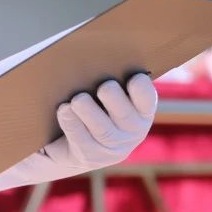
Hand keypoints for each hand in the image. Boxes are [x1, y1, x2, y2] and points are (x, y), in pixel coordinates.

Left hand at [40, 74, 155, 170]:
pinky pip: (81, 139)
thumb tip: (96, 54)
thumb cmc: (90, 104)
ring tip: (77, 100)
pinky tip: (64, 109)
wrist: (67, 142)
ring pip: (102, 129)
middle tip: (103, 87)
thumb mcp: (105, 92)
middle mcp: (132, 132)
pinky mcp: (89, 157)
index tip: (133, 77)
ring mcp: (112, 148)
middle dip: (112, 97)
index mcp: (141, 111)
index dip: (142, 89)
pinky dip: (71, 122)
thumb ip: (110, 77)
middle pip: (124, 114)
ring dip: (87, 110)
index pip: (147, 99)